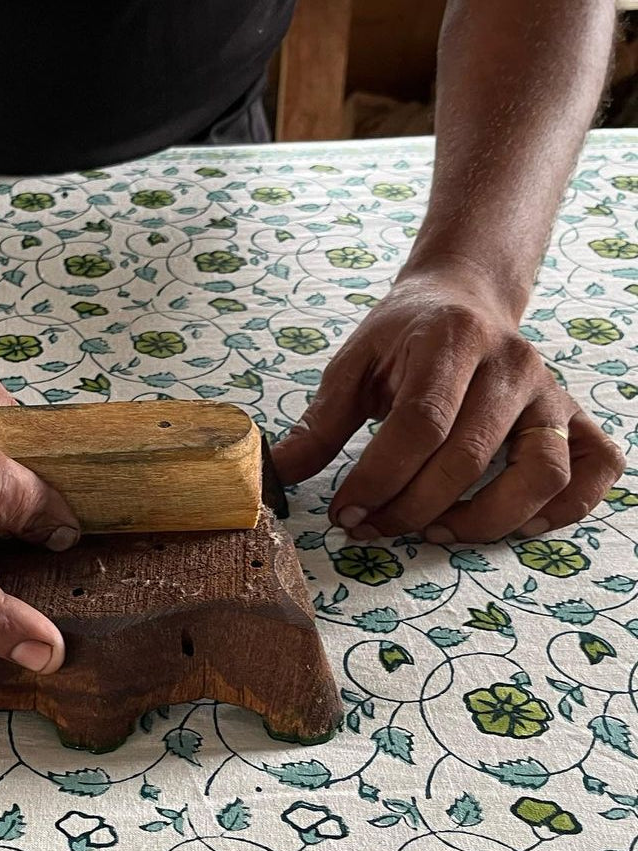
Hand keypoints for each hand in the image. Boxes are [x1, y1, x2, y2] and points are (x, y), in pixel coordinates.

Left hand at [271, 261, 624, 543]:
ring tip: (432, 532)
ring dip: (484, 520)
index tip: (345, 514)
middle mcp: (512, 365)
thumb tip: (277, 475)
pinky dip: (563, 509)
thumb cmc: (403, 337)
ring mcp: (550, 393)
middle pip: (467, 457)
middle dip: (410, 507)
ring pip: (540, 472)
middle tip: (371, 528)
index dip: (378, 480)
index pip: (418, 426)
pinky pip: (594, 469)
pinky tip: (512, 526)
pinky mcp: (573, 416)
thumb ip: (319, 422)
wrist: (463, 297)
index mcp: (452, 340)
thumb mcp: (352, 364)